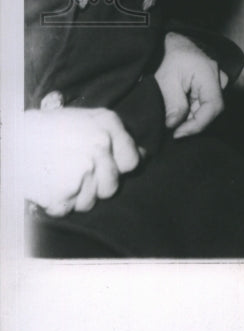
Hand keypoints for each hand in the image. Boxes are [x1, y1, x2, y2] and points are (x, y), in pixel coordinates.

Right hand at [24, 107, 139, 216]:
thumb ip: (118, 138)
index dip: (120, 168)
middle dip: (96, 186)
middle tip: (77, 174)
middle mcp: (100, 146)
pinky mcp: (63, 191)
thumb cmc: (52, 128)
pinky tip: (48, 185)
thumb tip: (143, 155)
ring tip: (60, 178)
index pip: (132, 162)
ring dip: (76, 197)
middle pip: (112, 187)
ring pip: (90, 202)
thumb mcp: (90, 120)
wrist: (14, 138)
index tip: (108, 167)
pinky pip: (67, 210)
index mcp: (109, 124)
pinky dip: (57, 204)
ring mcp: (83, 170)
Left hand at [154, 31, 228, 137]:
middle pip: (210, 110)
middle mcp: (219, 78)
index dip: (197, 125)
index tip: (177, 134)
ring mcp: (217, 81)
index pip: (213, 107)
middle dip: (191, 122)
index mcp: (209, 74)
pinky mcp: (212, 85)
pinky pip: (205, 103)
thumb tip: (174, 125)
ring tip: (172, 115)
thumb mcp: (166, 80)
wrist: (173, 42)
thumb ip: (173, 104)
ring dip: (190, 116)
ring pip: (207, 108)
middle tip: (170, 127)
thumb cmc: (169, 56)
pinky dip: (191, 110)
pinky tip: (178, 109)